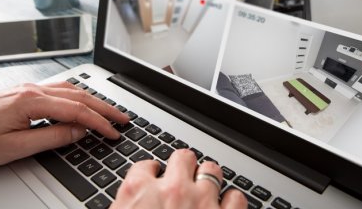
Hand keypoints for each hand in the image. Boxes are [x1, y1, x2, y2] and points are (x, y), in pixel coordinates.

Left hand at [0, 82, 128, 168]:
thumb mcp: (14, 147)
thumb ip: (51, 137)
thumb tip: (79, 132)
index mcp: (31, 100)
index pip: (77, 111)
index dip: (99, 123)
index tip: (114, 133)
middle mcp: (32, 89)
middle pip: (79, 95)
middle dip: (105, 107)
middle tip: (123, 118)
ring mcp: (27, 88)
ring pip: (70, 90)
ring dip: (93, 100)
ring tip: (109, 111)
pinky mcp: (23, 92)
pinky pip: (59, 90)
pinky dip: (77, 97)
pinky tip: (82, 102)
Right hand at [112, 149, 247, 208]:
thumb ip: (125, 204)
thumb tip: (129, 202)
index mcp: (139, 192)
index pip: (145, 166)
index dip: (150, 172)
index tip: (153, 177)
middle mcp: (172, 190)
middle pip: (183, 157)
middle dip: (183, 165)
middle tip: (183, 177)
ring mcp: (201, 203)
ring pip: (212, 170)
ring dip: (209, 177)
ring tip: (206, 186)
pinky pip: (236, 198)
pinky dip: (233, 200)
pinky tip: (227, 205)